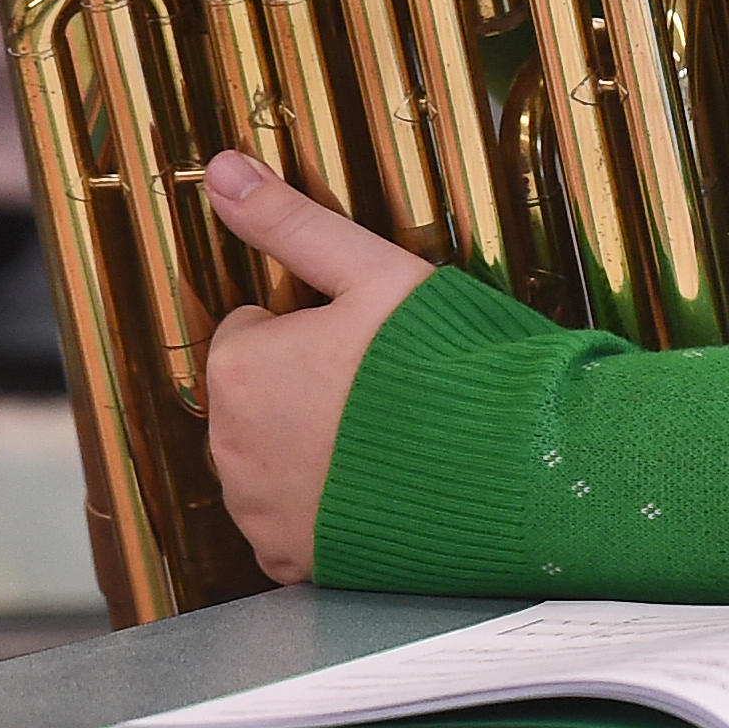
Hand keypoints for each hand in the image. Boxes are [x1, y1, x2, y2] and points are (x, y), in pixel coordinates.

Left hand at [199, 147, 435, 584]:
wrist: (507, 469)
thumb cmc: (446, 363)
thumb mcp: (374, 271)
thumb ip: (291, 222)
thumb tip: (222, 166)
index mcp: (242, 368)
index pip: (249, 331)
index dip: (309, 326)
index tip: (363, 336)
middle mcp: (231, 447)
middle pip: (256, 400)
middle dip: (302, 388)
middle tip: (381, 384)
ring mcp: (260, 511)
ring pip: (269, 461)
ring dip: (310, 448)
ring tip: (389, 433)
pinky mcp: (292, 561)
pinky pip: (291, 523)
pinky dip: (324, 507)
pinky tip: (381, 484)